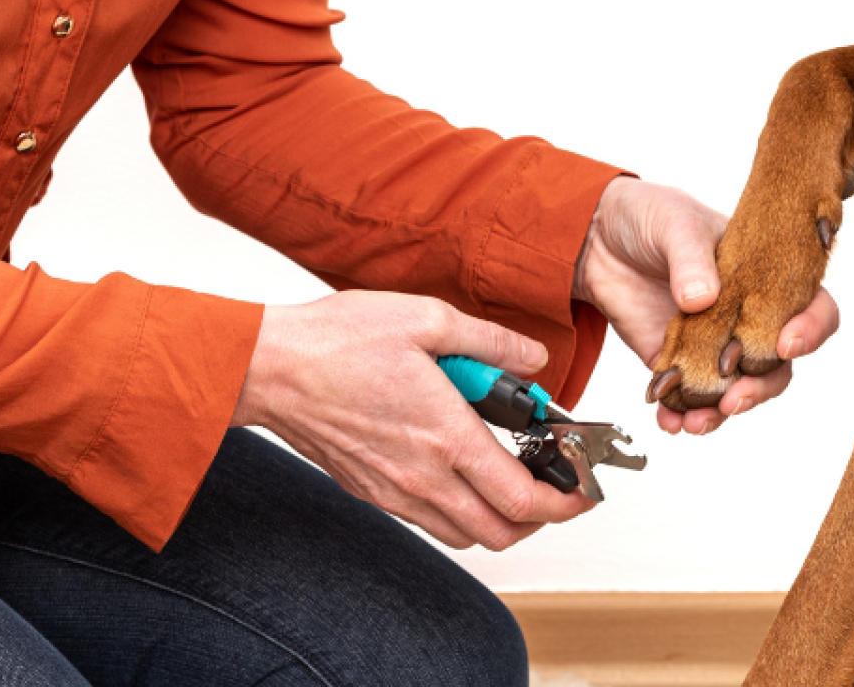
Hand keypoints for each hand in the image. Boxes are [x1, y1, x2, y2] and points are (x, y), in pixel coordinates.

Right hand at [230, 291, 593, 549]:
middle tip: (556, 487)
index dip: (566, 502)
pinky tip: (463, 472)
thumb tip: (534, 359)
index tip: (583, 488)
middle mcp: (423, 477)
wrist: (270, 369)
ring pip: (466, 535)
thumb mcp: (427, 319)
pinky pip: (431, 522)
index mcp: (446, 437)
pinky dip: (461, 512)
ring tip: (512, 479)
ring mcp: (395, 492)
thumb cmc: (338, 341)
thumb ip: (491, 342)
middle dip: (541, 519)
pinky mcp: (373, 493)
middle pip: (502, 532)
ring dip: (500, 519)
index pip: (523, 499)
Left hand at [573, 176, 840, 433]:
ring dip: (724, 410)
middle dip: (761, 386)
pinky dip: (682, 414)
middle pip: (778, 362)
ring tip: (697, 420)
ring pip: (739, 387)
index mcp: (767, 275)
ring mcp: (715, 342)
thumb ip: (690, 258)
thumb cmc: (650, 217)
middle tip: (734, 396)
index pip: (812, 305)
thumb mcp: (674, 223)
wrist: (597, 239)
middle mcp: (748, 314)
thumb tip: (702, 299)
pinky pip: (691, 397)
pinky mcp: (680, 362)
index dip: (811, 328)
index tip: (785, 344)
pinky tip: (669, 420)